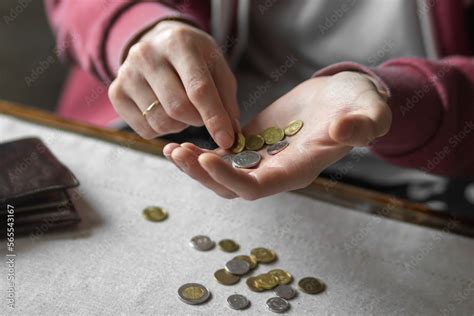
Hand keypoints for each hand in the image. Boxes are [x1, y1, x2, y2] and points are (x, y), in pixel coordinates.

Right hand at [108, 20, 238, 147]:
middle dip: (197, 121)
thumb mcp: (217, 67)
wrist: (158, 44)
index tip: (227, 140)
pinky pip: (144, 129)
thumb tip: (231, 134)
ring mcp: (126, 73)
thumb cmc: (194, 58)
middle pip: (178, 108)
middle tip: (202, 116)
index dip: (215, 118)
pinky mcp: (115, 93)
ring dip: (179, 127)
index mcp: (179, 43)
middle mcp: (147, 55)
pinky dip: (161, 130)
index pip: (198, 89)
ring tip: (183, 110)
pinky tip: (165, 112)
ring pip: (160, 122)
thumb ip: (226, 99)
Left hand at [164, 72, 391, 199]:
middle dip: (203, 175)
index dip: (231, 179)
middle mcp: (277, 169)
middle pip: (232, 186)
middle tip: (177, 153)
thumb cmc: (361, 105)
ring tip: (170, 150)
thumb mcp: (369, 112)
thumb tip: (345, 130)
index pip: (258, 187)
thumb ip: (362, 125)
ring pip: (223, 173)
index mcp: (299, 169)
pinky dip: (203, 151)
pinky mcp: (254, 140)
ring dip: (196, 165)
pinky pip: (224, 154)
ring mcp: (263, 156)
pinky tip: (182, 141)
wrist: (347, 97)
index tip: (205, 158)